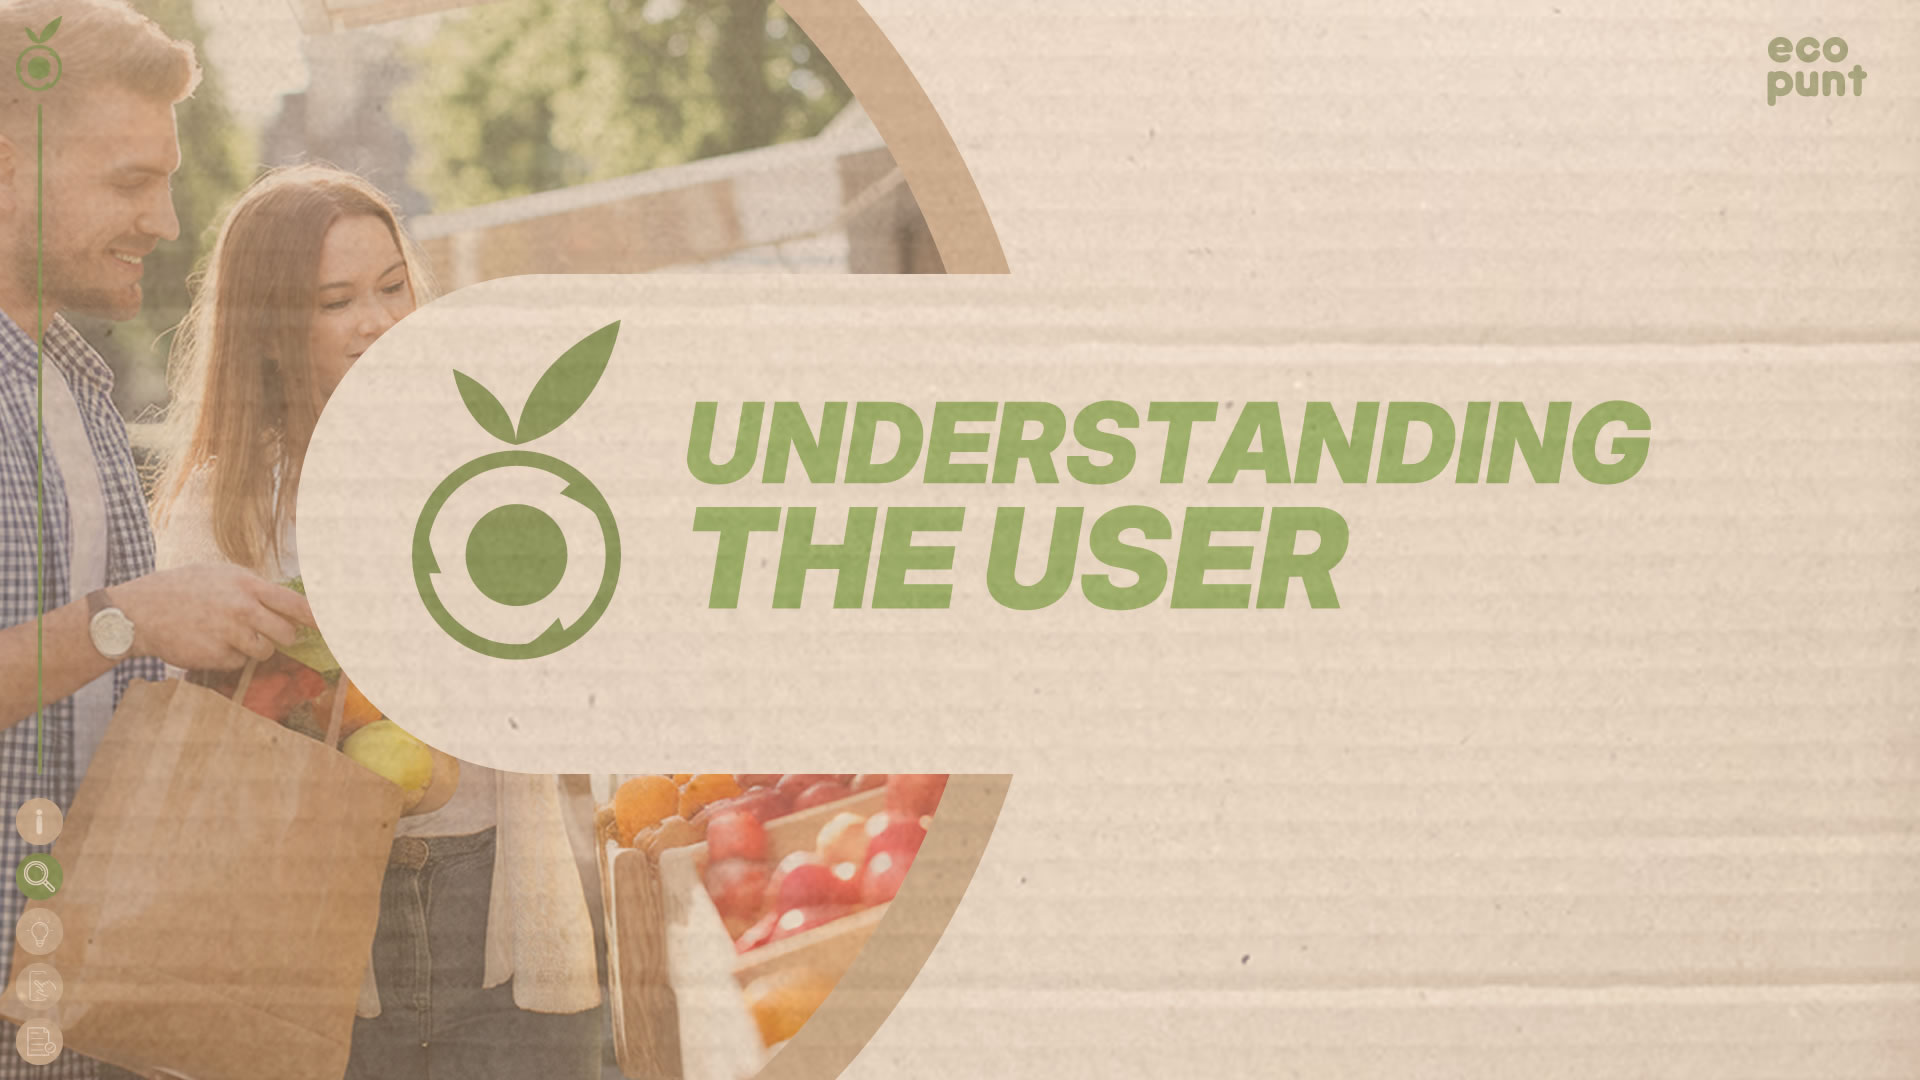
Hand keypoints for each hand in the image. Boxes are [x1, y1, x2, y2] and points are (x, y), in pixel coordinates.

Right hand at [112, 565, 314, 670]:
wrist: (140, 612)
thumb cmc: (182, 589)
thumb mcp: (220, 576)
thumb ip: (252, 588)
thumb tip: (285, 603)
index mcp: (247, 585)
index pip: (296, 604)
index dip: (318, 618)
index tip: (334, 627)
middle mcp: (243, 609)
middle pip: (286, 634)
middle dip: (282, 637)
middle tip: (265, 632)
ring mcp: (230, 634)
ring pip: (264, 651)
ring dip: (253, 648)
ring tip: (227, 634)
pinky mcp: (217, 656)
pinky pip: (238, 663)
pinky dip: (229, 657)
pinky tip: (209, 643)